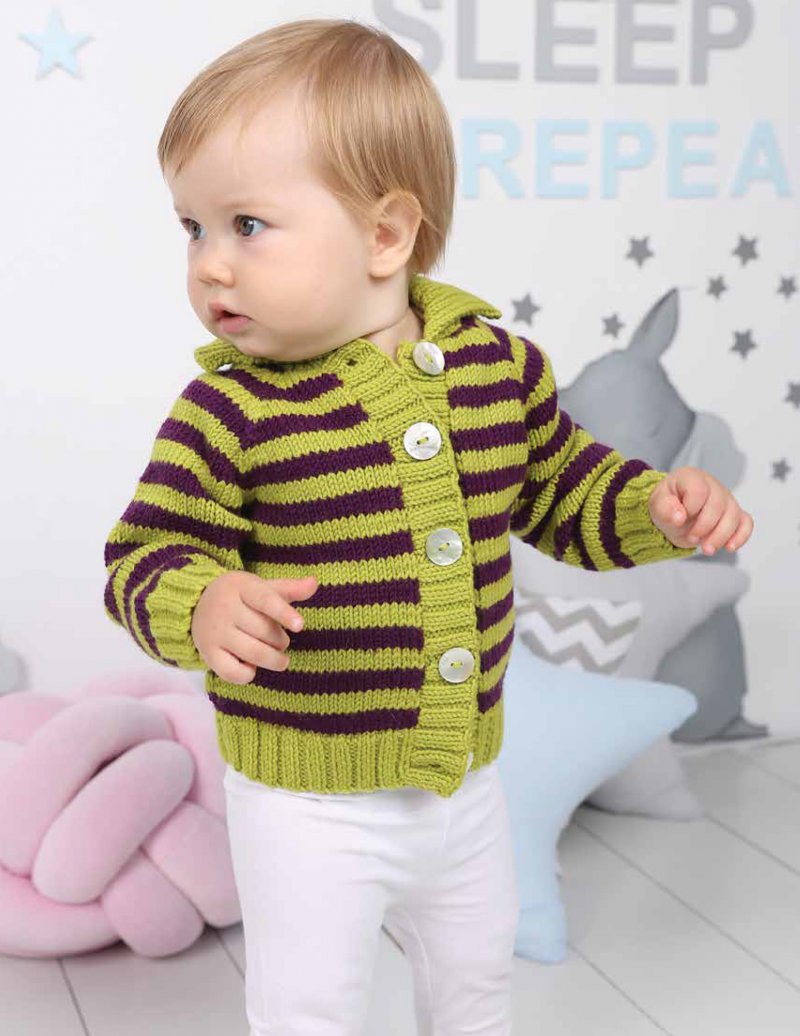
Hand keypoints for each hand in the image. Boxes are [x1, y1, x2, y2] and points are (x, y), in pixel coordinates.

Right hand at [191, 571, 318, 683]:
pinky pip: (233, 672)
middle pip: (264, 631)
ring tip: (280, 659)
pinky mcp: (208, 653)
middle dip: (281, 641)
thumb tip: (314, 583)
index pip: (265, 600)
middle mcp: (225, 608)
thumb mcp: (262, 587)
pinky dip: (248, 674)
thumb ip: (290, 589)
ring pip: (253, 653)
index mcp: (241, 587)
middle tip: (282, 641)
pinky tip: (252, 666)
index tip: (300, 626)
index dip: (284, 613)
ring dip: (273, 660)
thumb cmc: (240, 597)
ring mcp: (215, 632)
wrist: (195, 604)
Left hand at [648, 466, 753, 554]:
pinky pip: (746, 523)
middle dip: (704, 527)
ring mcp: (726, 499)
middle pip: (718, 505)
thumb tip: (680, 517)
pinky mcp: (734, 514)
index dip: (690, 508)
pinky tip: (729, 548)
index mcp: (691, 477)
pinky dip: (740, 536)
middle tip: (691, 538)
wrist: (675, 512)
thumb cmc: (667, 504)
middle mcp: (713, 486)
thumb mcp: (657, 505)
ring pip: (734, 516)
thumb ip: (664, 509)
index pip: (698, 490)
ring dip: (721, 536)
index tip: (679, 519)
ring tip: (706, 549)